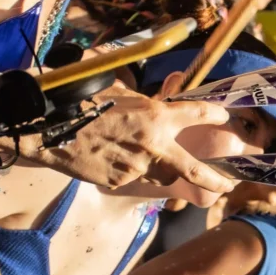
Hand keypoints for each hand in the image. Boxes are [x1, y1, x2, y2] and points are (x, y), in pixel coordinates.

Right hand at [20, 84, 235, 192]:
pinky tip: (111, 157)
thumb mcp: (118, 90)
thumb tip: (167, 89)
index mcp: (155, 115)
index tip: (223, 116)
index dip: (214, 114)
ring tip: (144, 156)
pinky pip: (133, 178)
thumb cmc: (79, 99)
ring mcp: (136, 167)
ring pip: (162, 175)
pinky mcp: (119, 182)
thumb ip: (145, 98)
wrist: (46, 127)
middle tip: (229, 185)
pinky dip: (130, 169)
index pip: (197, 113)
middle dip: (216, 179)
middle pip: (194, 169)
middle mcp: (152, 144)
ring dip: (162, 169)